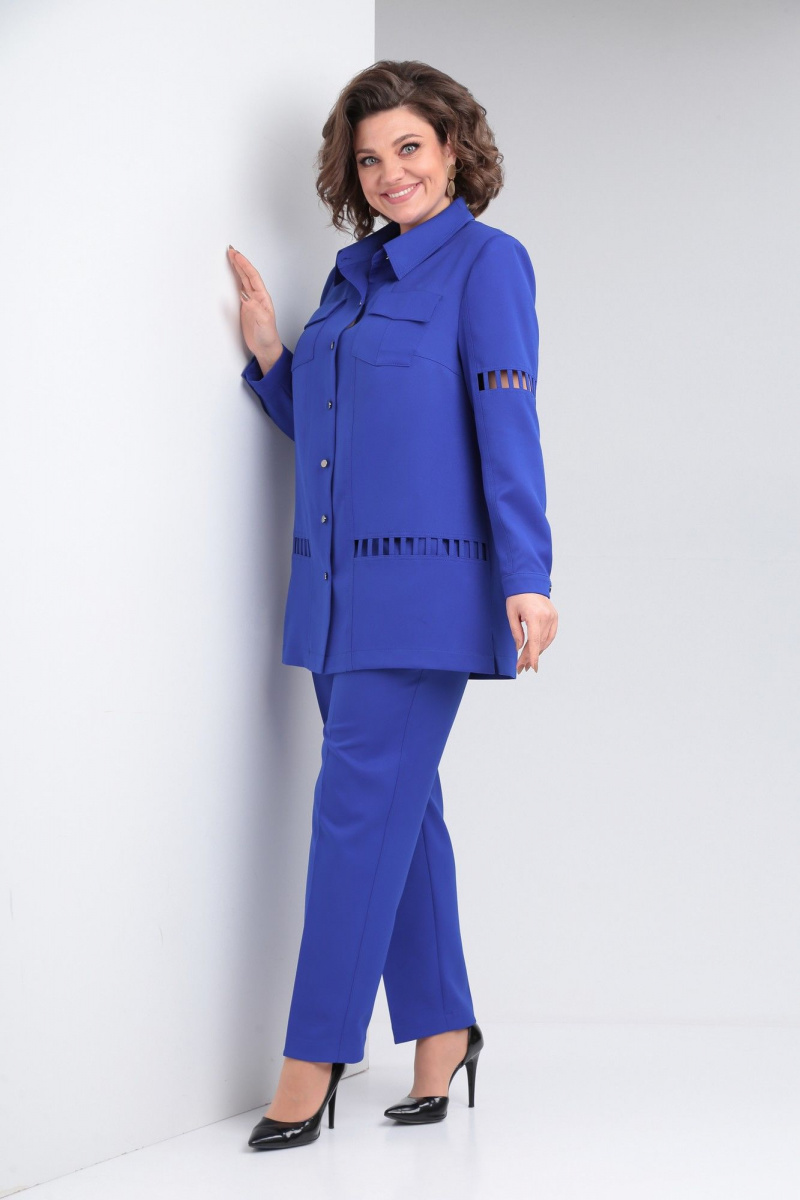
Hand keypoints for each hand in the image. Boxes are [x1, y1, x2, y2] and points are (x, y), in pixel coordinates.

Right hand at [227, 245, 282, 366]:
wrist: (266, 349)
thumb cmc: (268, 337)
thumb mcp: (263, 323)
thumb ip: (255, 309)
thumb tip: (245, 296)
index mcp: (262, 298)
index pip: (252, 277)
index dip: (244, 265)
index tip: (236, 255)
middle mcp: (257, 298)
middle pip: (247, 275)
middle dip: (239, 262)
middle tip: (230, 251)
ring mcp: (251, 302)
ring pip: (243, 281)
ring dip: (237, 269)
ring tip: (231, 258)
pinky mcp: (245, 309)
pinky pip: (239, 290)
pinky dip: (234, 281)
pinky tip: (231, 277)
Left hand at [506, 593, 557, 673]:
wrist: (529, 582)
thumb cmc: (517, 596)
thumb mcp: (511, 614)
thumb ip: (516, 632)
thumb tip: (519, 647)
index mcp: (534, 616)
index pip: (535, 641)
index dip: (533, 656)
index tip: (531, 667)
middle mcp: (546, 617)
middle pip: (539, 643)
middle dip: (531, 656)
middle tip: (522, 667)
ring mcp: (552, 616)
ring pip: (546, 640)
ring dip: (538, 652)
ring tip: (528, 662)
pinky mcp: (555, 616)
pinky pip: (551, 634)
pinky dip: (544, 643)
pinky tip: (538, 650)